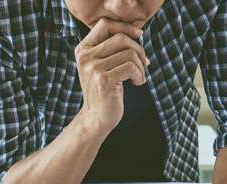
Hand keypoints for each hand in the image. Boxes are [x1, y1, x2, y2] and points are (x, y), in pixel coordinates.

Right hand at [74, 18, 148, 135]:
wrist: (96, 118)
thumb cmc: (104, 90)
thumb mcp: (102, 65)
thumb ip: (111, 48)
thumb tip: (138, 33)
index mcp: (83, 49)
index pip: (105, 24)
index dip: (125, 27)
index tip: (139, 36)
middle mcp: (85, 56)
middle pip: (121, 38)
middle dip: (138, 50)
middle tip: (143, 64)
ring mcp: (93, 68)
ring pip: (129, 53)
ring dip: (140, 66)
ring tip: (139, 76)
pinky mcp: (103, 80)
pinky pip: (130, 67)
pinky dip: (139, 75)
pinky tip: (137, 83)